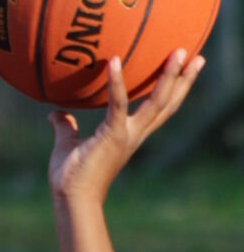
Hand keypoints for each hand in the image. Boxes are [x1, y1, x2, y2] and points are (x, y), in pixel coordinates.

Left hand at [47, 49, 204, 204]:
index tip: (185, 69)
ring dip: (169, 76)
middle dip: (183, 79)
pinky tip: (113, 61)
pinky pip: (117, 105)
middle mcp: (134, 135)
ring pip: (156, 102)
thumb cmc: (71, 178)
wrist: (72, 199)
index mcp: (128, 136)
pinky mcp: (112, 136)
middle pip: (167, 103)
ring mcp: (126, 136)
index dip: (173, 90)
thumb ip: (66, 127)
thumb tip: (55, 113)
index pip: (157, 109)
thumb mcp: (68, 145)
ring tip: (178, 51)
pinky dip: (116, 83)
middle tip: (196, 53)